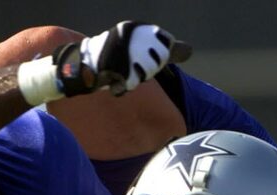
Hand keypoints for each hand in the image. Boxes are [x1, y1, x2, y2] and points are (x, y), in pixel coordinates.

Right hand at [55, 21, 183, 96]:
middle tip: (131, 65)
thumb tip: (190, 51)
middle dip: (147, 69)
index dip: (158, 56)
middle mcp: (131, 34)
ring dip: (135, 77)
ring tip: (123, 71)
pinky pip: (132, 83)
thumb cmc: (118, 58)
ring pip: (146, 72)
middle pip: (158, 61)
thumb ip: (167, 51)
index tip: (144, 57)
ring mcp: (122, 49)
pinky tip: (116, 79)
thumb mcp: (144, 49)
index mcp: (138, 27)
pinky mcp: (115, 65)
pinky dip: (125, 85)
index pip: (166, 44)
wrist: (86, 65)